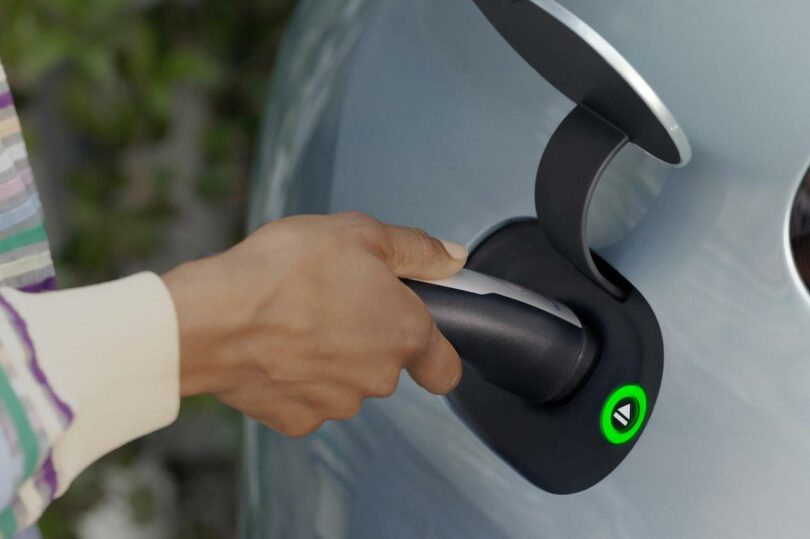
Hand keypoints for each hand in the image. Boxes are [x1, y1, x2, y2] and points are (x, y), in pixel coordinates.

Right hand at [162, 212, 467, 435]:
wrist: (212, 318)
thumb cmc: (285, 271)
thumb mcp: (360, 234)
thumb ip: (416, 250)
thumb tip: (453, 258)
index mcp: (404, 333)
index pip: (445, 368)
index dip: (437, 354)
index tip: (422, 339)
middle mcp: (378, 378)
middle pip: (387, 365)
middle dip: (368, 336)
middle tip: (334, 298)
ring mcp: (337, 404)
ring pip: (346, 382)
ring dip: (331, 357)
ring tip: (297, 317)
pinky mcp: (297, 419)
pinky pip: (307, 398)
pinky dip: (296, 377)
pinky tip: (276, 348)